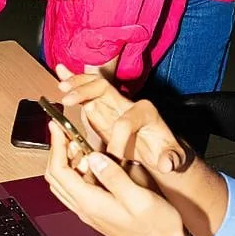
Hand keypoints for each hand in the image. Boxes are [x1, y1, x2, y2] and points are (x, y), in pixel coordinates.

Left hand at [45, 123, 191, 235]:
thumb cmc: (157, 227)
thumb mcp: (139, 197)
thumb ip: (114, 176)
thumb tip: (93, 157)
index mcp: (91, 203)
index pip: (60, 171)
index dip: (56, 146)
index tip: (57, 126)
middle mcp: (85, 208)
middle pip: (56, 176)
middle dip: (57, 150)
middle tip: (64, 131)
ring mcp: (90, 211)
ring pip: (64, 183)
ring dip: (66, 160)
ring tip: (77, 142)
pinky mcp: (97, 211)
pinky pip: (77, 188)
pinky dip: (77, 170)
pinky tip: (92, 160)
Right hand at [56, 65, 188, 174]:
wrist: (159, 147)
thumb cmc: (164, 151)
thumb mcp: (173, 157)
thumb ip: (172, 159)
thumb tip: (166, 163)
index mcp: (145, 112)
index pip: (125, 121)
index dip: (117, 140)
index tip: (114, 157)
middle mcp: (127, 103)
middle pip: (105, 88)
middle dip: (86, 91)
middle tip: (68, 99)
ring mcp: (113, 104)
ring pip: (93, 86)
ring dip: (76, 83)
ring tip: (61, 85)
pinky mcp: (102, 108)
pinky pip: (87, 92)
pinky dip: (74, 82)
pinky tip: (61, 72)